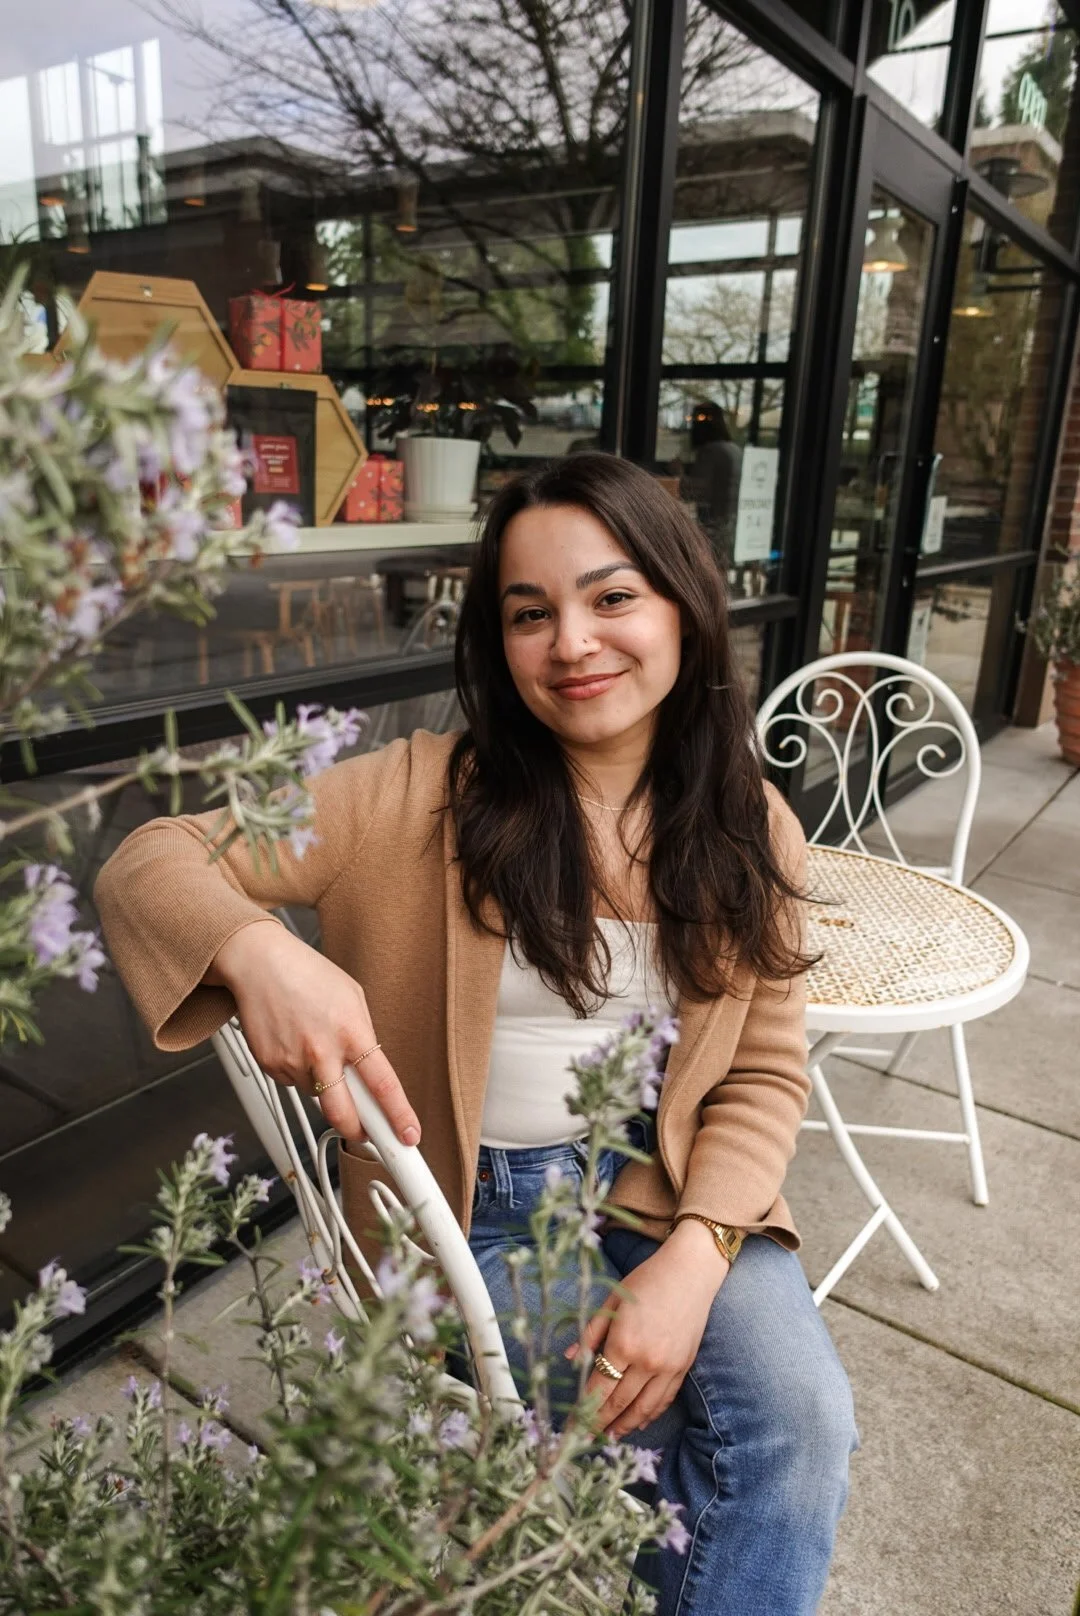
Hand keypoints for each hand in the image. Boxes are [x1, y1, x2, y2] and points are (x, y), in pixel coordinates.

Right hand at [208, 921, 420, 1148]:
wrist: (259, 962)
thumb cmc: (307, 974)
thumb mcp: (351, 997)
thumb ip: (362, 1035)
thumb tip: (368, 1070)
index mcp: (351, 1031)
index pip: (382, 1084)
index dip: (398, 1115)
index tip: (409, 1135)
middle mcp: (322, 1050)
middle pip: (343, 1114)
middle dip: (357, 1131)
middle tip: (365, 1132)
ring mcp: (293, 1061)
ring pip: (316, 1095)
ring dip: (323, 1084)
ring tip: (314, 1044)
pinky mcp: (270, 1065)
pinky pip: (293, 1082)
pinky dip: (299, 1071)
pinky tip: (295, 1042)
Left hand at [564, 1219, 728, 1438]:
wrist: (690, 1272)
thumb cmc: (646, 1281)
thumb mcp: (612, 1301)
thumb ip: (590, 1333)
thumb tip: (568, 1360)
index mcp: (623, 1343)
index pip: (598, 1388)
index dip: (583, 1411)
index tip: (572, 1426)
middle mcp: (646, 1361)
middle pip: (618, 1403)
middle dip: (599, 1424)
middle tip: (585, 1440)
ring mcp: (667, 1367)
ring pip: (643, 1408)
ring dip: (624, 1426)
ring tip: (609, 1437)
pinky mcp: (683, 1368)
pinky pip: (664, 1400)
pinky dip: (650, 1415)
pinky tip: (638, 1422)